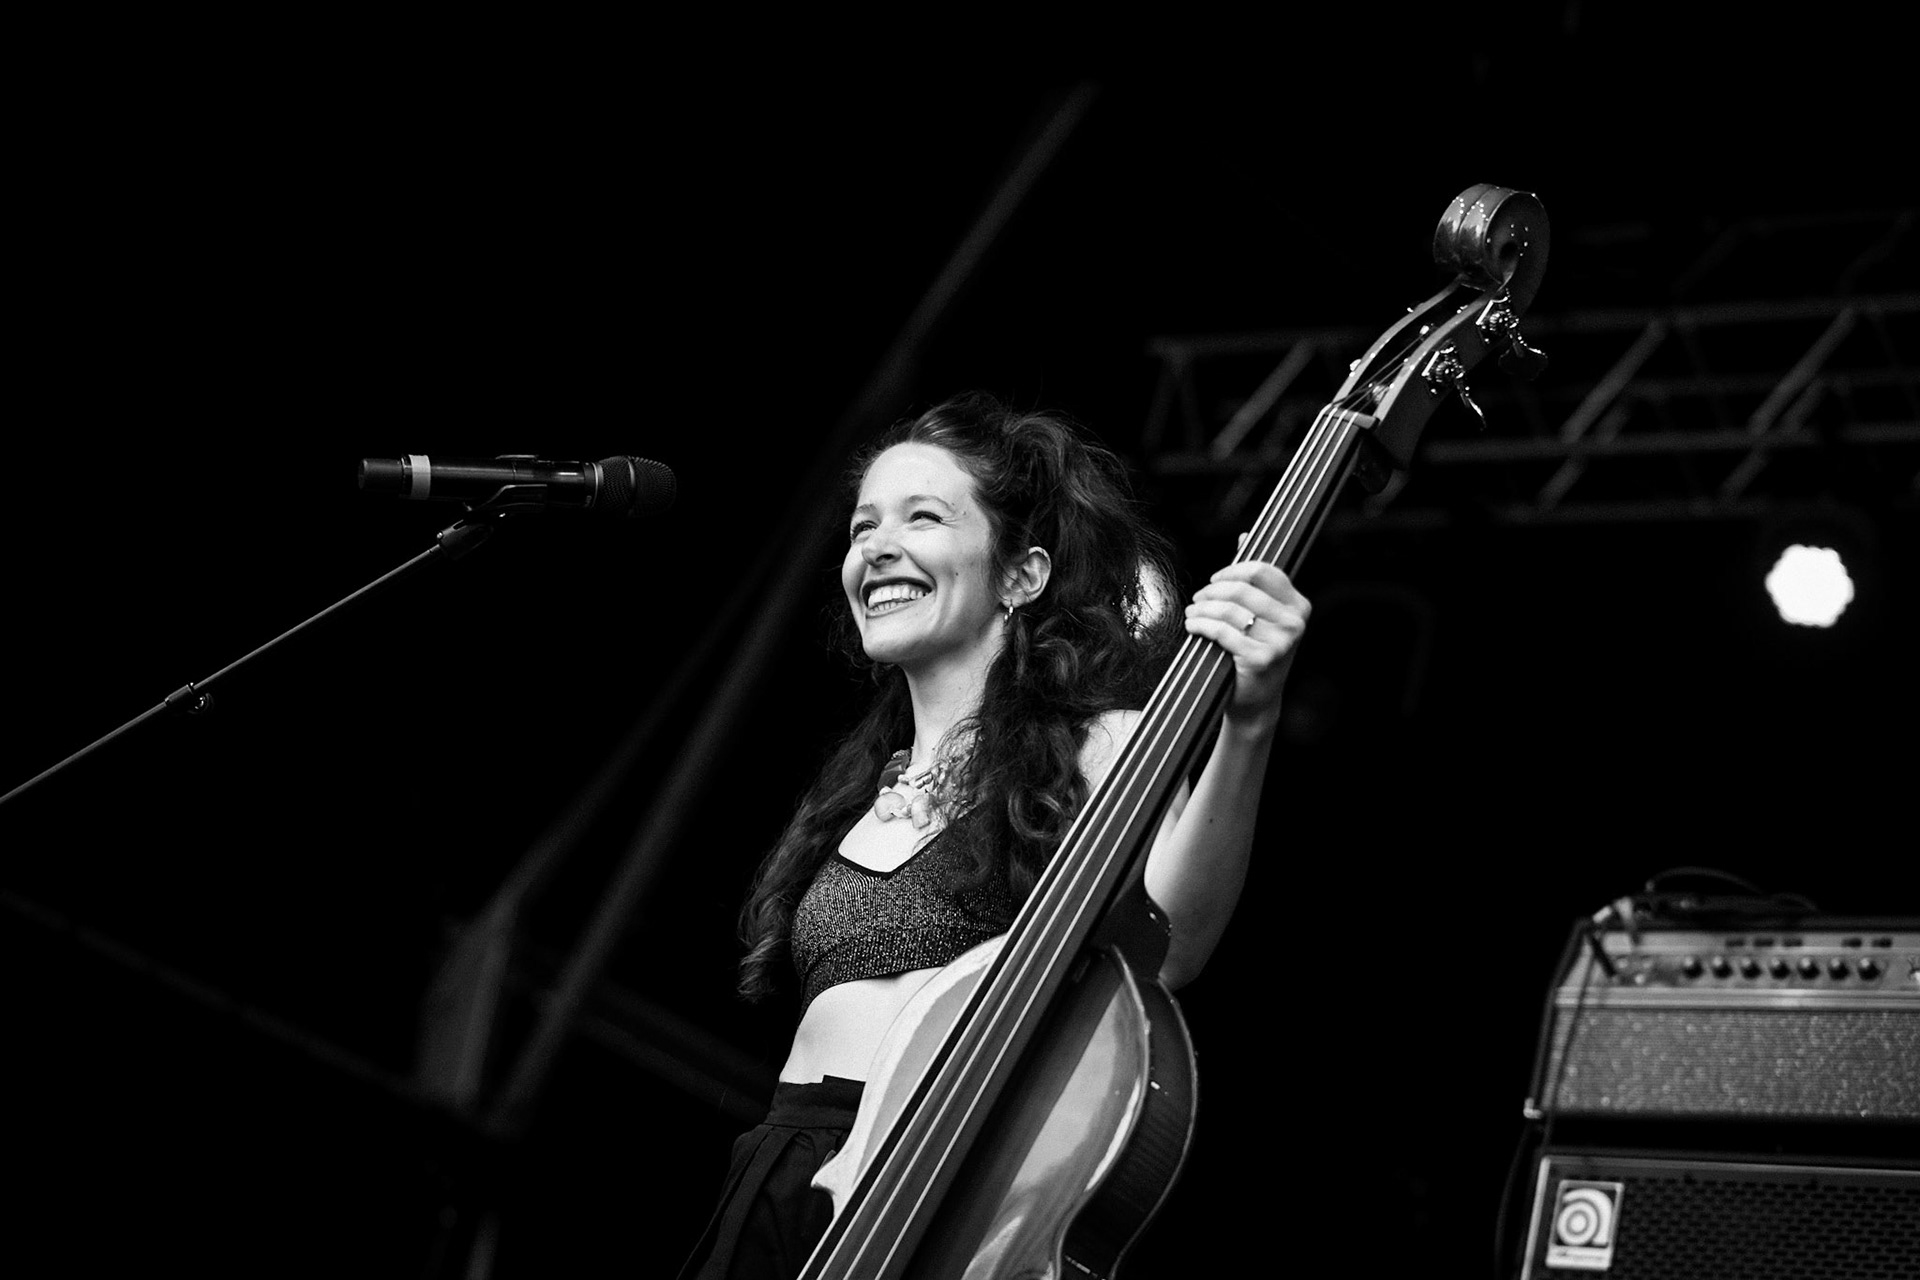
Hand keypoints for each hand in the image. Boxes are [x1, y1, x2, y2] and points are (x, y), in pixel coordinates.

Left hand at [1182, 559, 1309, 731]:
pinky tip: (1193, 627)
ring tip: (1192, 613)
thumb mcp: (1262, 616)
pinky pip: (1221, 631)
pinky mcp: (1260, 659)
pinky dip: (1201, 626)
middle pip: (1241, 588)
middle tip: (1198, 599)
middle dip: (1212, 591)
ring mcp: (1280, 642)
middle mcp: (1294, 623)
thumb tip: (1244, 536)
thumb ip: (1255, 579)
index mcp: (1299, 606)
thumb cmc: (1256, 653)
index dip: (1233, 570)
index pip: (1263, 571)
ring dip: (1202, 609)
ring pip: (1228, 609)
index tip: (1215, 579)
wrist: (1256, 701)